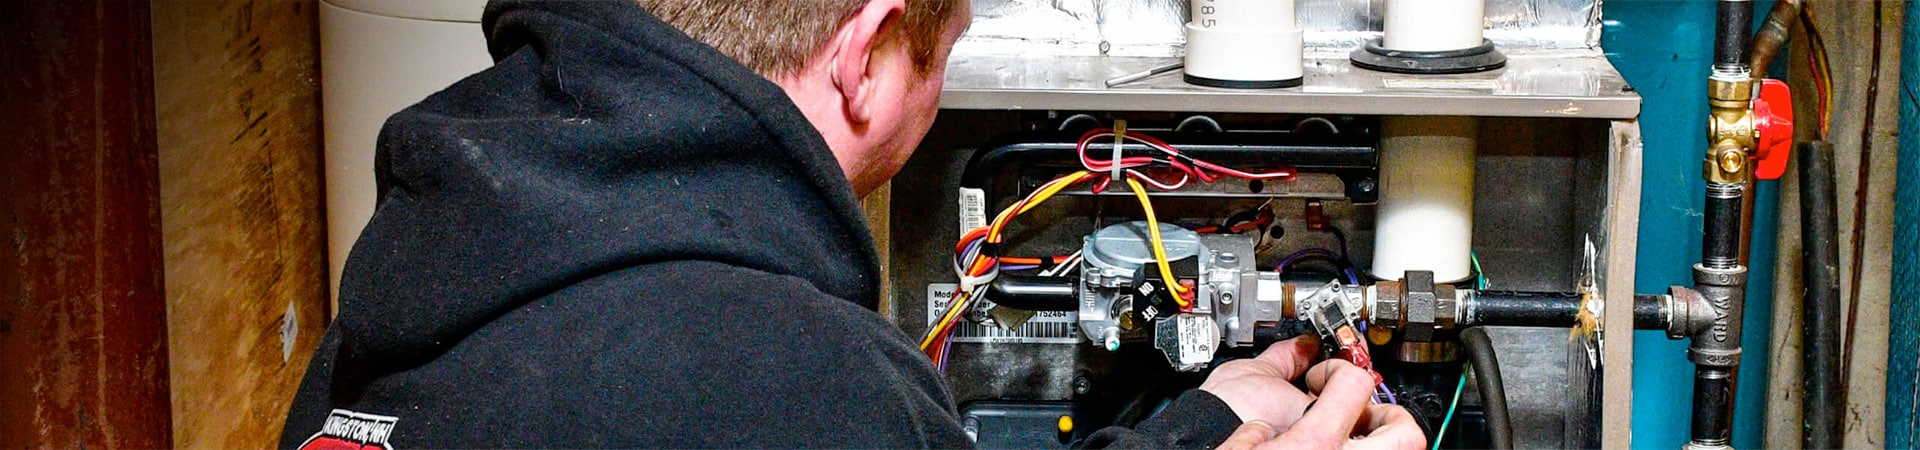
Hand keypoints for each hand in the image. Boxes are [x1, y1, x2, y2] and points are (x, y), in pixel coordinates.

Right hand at [1203, 337, 1425, 449]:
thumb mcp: (1248, 385)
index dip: (1340, 369)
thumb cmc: (1215, 433)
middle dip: (1387, 412)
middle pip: (1404, 433)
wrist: (1196, 449)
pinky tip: (1335, 442)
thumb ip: (1283, 360)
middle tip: (1361, 406)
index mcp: (1317, 441)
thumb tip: (1302, 348)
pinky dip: (1355, 447)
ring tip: (1352, 428)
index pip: (1358, 383)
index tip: (1322, 375)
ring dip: (1377, 435)